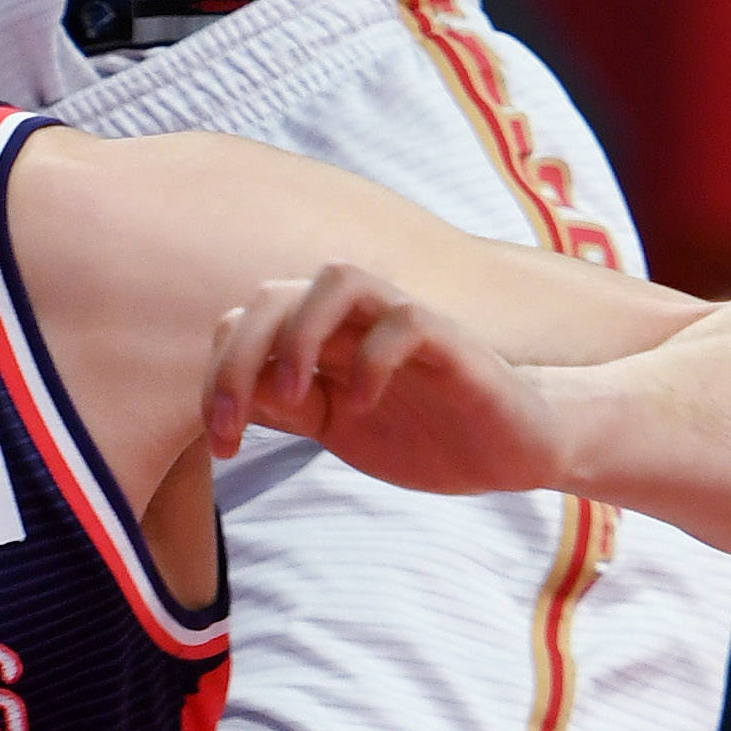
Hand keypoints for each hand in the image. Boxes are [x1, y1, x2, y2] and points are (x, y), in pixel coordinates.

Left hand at [203, 270, 577, 500]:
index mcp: (322, 341)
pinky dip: (372, 360)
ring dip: (299, 335)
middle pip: (273, 294)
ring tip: (296, 396)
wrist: (511, 451)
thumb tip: (231, 395)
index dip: (218, 377)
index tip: (223, 445)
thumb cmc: (424, 433)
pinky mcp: (451, 343)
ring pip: (338, 279)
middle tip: (231, 425)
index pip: (244, 323)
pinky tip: (362, 407)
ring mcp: (403, 325)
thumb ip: (287, 407)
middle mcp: (355, 322)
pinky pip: (405, 320)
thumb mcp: (338, 428)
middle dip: (237, 358)